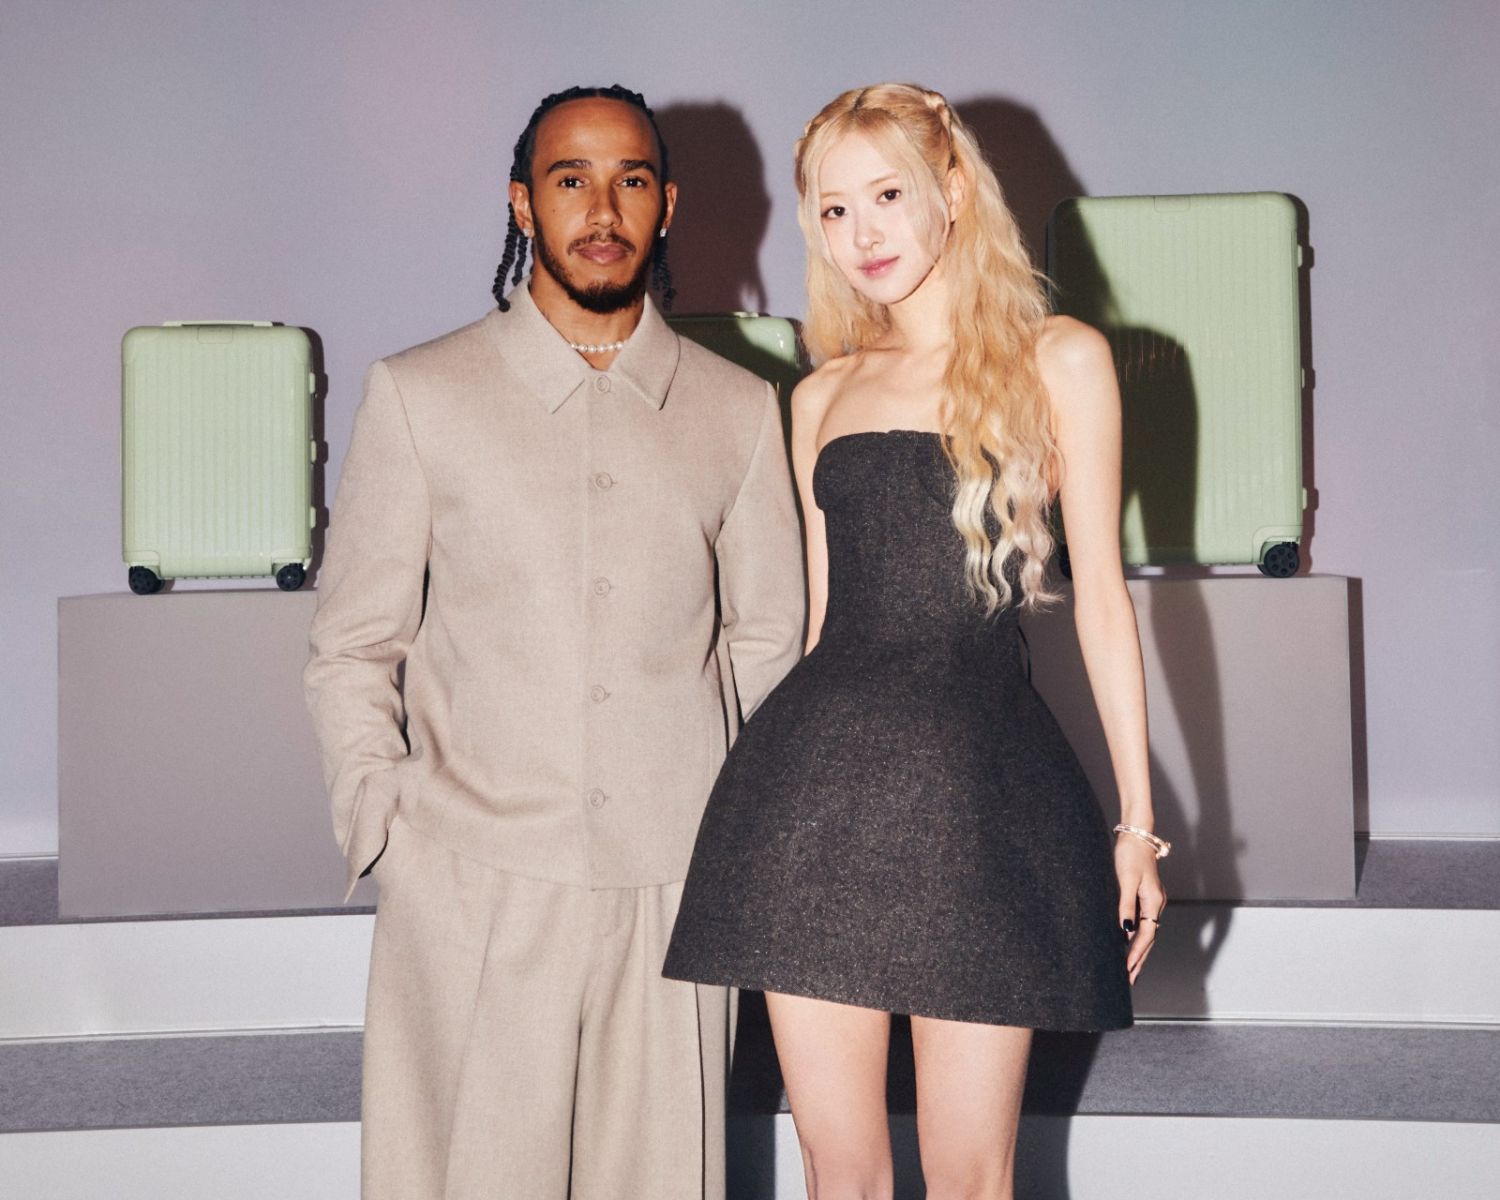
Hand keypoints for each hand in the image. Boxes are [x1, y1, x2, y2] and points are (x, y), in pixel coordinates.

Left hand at [1114, 836, 1165, 984]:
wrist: (1136, 836)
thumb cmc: (1130, 855)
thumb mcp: (1126, 880)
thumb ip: (1126, 905)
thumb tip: (1125, 931)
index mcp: (1153, 902)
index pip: (1146, 935)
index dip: (1136, 953)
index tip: (1127, 970)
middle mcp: (1156, 904)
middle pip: (1149, 939)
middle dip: (1140, 960)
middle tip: (1129, 980)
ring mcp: (1152, 901)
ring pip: (1147, 933)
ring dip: (1139, 951)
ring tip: (1130, 969)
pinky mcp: (1145, 896)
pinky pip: (1144, 923)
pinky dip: (1137, 937)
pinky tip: (1128, 945)